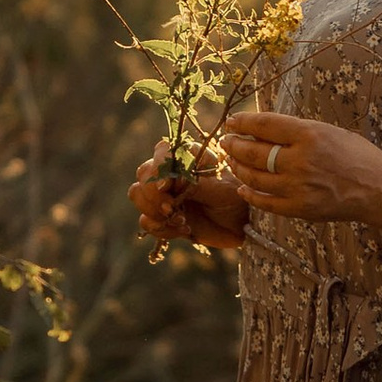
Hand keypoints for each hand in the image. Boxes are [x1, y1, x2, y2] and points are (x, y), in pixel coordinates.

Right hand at [131, 148, 248, 254]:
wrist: (244, 224)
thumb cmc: (237, 197)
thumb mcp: (221, 188)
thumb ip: (196, 184)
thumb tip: (170, 184)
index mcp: (187, 156)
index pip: (161, 151)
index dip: (158, 168)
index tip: (166, 188)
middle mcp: (172, 172)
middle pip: (142, 175)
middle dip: (154, 195)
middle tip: (173, 210)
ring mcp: (165, 194)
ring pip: (137, 196)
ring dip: (154, 212)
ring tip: (181, 221)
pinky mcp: (164, 217)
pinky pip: (146, 221)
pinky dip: (161, 229)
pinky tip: (184, 230)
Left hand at [219, 107, 381, 226]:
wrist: (378, 188)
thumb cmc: (355, 155)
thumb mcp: (328, 131)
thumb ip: (296, 130)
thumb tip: (260, 128)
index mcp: (310, 134)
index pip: (264, 125)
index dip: (243, 122)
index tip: (231, 121)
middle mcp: (301, 160)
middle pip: (254, 151)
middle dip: (234, 145)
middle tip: (226, 141)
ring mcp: (299, 187)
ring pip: (254, 177)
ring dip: (238, 167)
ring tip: (232, 161)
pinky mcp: (300, 208)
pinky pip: (265, 202)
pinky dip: (250, 194)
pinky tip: (243, 187)